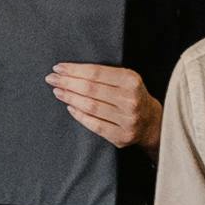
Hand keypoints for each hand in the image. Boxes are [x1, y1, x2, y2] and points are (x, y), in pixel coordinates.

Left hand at [43, 61, 158, 148]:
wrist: (152, 122)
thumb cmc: (132, 96)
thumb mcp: (126, 79)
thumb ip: (105, 74)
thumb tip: (70, 70)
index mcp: (131, 80)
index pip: (96, 73)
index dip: (74, 70)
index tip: (58, 68)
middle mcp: (130, 100)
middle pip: (90, 89)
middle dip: (67, 82)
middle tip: (52, 79)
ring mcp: (126, 120)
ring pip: (90, 107)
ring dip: (70, 98)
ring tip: (57, 91)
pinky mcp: (121, 136)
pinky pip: (94, 124)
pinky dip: (79, 115)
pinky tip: (69, 106)